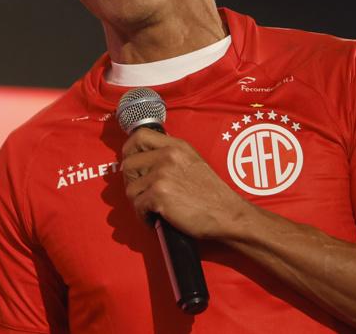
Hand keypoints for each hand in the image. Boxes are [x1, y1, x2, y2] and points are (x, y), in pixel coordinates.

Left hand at [121, 127, 249, 238]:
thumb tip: (148, 156)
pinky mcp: (159, 195)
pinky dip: (143, 216)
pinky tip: (155, 219)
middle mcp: (167, 156)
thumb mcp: (193, 161)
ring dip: (138, 202)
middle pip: (128, 164)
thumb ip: (172, 155)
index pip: (139, 136)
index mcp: (176, 146)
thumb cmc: (212, 194)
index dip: (129, 151)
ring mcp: (161, 175)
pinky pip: (137, 206)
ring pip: (131, 189)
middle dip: (131, 182)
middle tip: (142, 193)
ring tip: (152, 209)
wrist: (227, 214)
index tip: (132, 163)